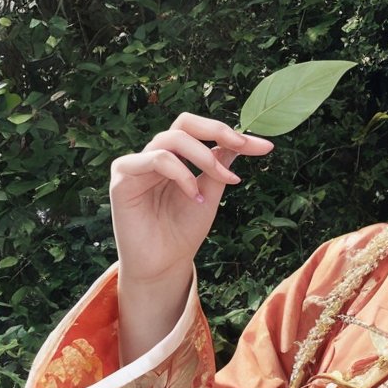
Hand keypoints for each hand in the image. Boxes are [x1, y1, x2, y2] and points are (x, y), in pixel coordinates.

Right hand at [110, 112, 273, 287]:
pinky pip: (156, 159)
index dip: (231, 135)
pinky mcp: (123, 177)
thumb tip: (240, 143)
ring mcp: (137, 164)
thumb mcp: (210, 195)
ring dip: (204, 156)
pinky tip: (193, 195)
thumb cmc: (183, 231)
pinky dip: (181, 173)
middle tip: (242, 145)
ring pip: (172, 138)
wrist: (163, 264)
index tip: (265, 147)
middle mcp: (155, 155)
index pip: (201, 132)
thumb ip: (220, 168)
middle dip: (217, 131)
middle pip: (184, 123)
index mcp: (175, 157)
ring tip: (224, 180)